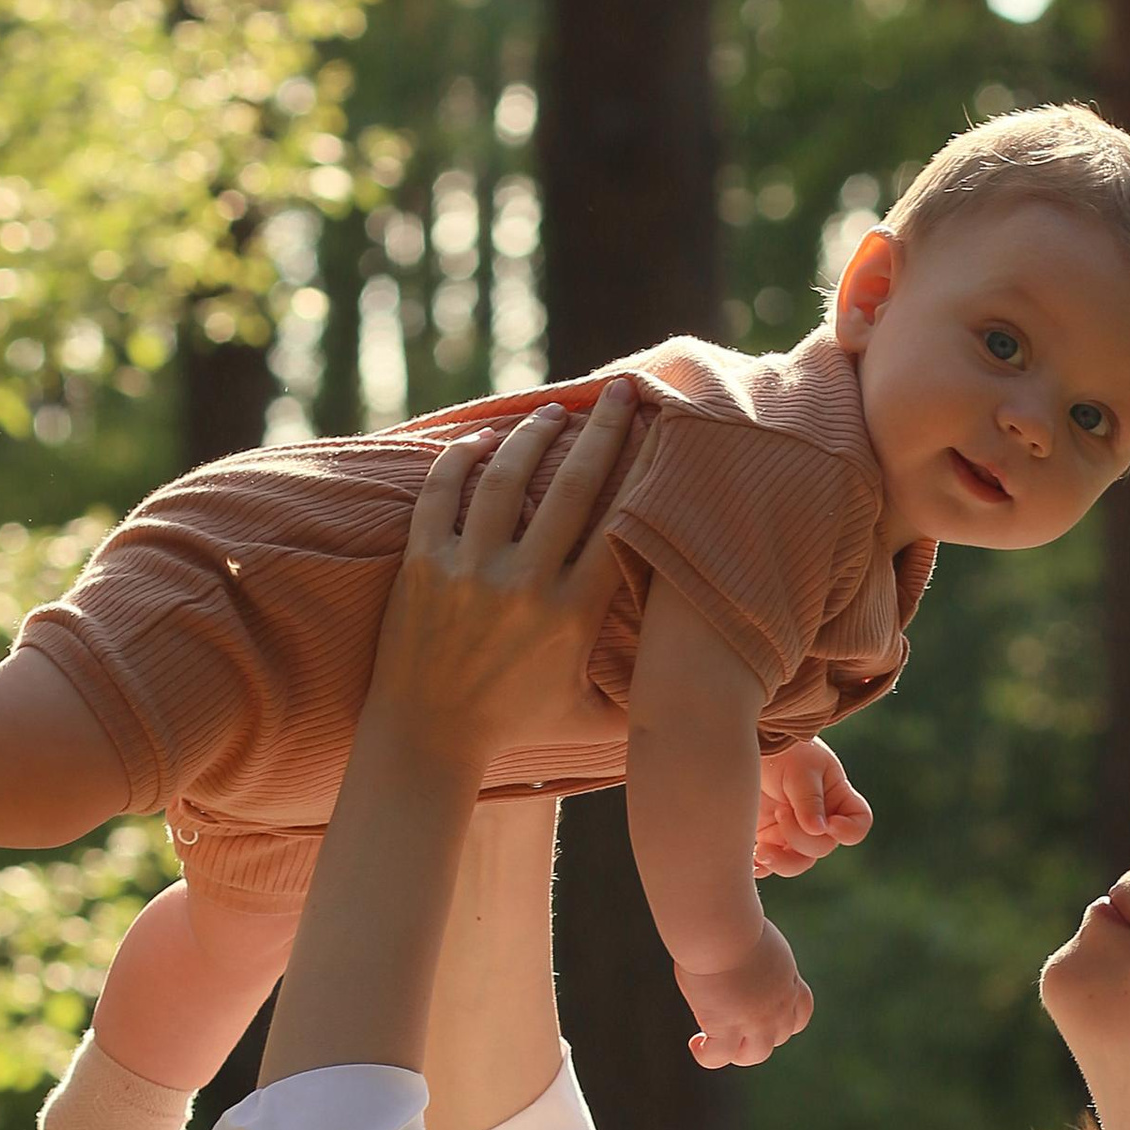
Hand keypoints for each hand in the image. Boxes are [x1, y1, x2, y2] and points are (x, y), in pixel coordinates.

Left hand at [367, 380, 643, 769]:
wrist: (426, 740)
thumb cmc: (516, 726)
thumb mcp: (590, 714)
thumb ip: (642, 693)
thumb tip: (706, 685)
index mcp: (573, 616)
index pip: (619, 525)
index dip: (641, 470)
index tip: (657, 433)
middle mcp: (525, 587)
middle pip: (573, 487)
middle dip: (601, 429)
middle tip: (618, 390)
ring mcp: (470, 573)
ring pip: (505, 479)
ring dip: (533, 435)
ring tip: (554, 411)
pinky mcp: (424, 567)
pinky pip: (441, 494)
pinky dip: (460, 459)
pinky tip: (482, 441)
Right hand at [675, 918, 813, 1070]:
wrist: (722, 930)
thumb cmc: (729, 919)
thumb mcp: (751, 932)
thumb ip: (751, 946)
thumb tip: (740, 931)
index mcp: (786, 979)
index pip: (800, 1012)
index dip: (784, 1019)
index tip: (761, 1013)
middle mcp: (777, 1004)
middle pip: (779, 1036)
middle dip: (757, 1035)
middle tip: (730, 1023)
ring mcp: (755, 1020)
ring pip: (755, 1054)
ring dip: (736, 1052)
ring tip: (712, 1041)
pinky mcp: (727, 1027)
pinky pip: (720, 1056)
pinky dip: (707, 1054)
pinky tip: (696, 1044)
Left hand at [754, 738, 873, 879]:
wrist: (746, 748)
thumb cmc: (782, 751)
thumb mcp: (800, 769)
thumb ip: (809, 799)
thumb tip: (817, 831)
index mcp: (836, 798)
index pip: (858, 824)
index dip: (849, 831)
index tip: (830, 823)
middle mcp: (817, 820)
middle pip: (822, 847)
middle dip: (800, 836)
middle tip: (780, 810)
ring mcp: (790, 832)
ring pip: (797, 863)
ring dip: (782, 862)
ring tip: (762, 847)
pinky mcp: (765, 839)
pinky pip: (768, 865)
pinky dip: (761, 866)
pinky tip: (753, 857)